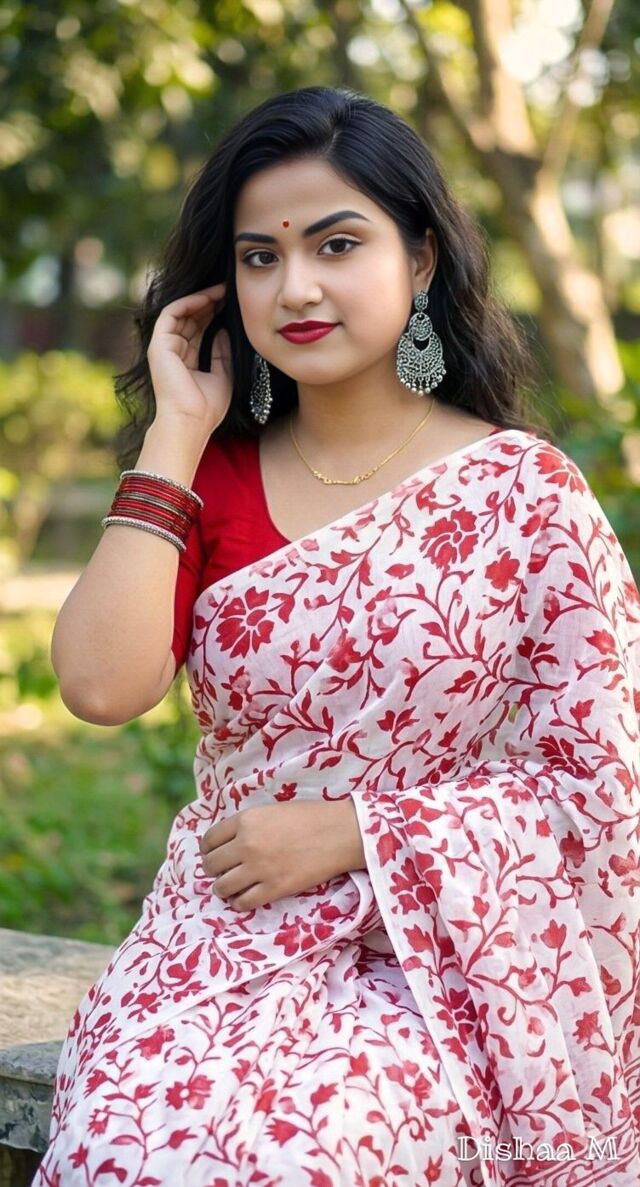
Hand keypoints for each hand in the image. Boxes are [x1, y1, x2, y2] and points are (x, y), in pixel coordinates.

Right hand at [147, 283, 232, 433]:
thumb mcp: (223, 375)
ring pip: (181, 313)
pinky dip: (189, 303)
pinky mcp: (158, 344)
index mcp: (186, 361)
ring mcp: (164, 348)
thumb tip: (224, 329)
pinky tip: (209, 297)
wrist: (191, 422)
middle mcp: (173, 352)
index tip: (233, 303)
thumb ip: (222, 352)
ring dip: (202, 299)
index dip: (215, 314)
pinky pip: (172, 313)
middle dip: (210, 303)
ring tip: (223, 290)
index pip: (199, 330)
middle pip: (191, 319)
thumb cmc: (207, 407)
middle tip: (230, 291)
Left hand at [198, 800, 361, 910]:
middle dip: (213, 869)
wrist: (339, 833)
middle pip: (212, 864)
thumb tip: (227, 842)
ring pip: (222, 886)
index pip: (209, 840)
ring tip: (230, 887)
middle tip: (221, 872)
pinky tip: (244, 898)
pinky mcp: (274, 889)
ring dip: (223, 888)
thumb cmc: (309, 817)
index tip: (213, 854)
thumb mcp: (271, 811)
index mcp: (245, 820)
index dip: (208, 849)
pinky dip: (239, 903)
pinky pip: (243, 903)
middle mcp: (246, 845)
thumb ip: (248, 825)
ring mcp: (259, 869)